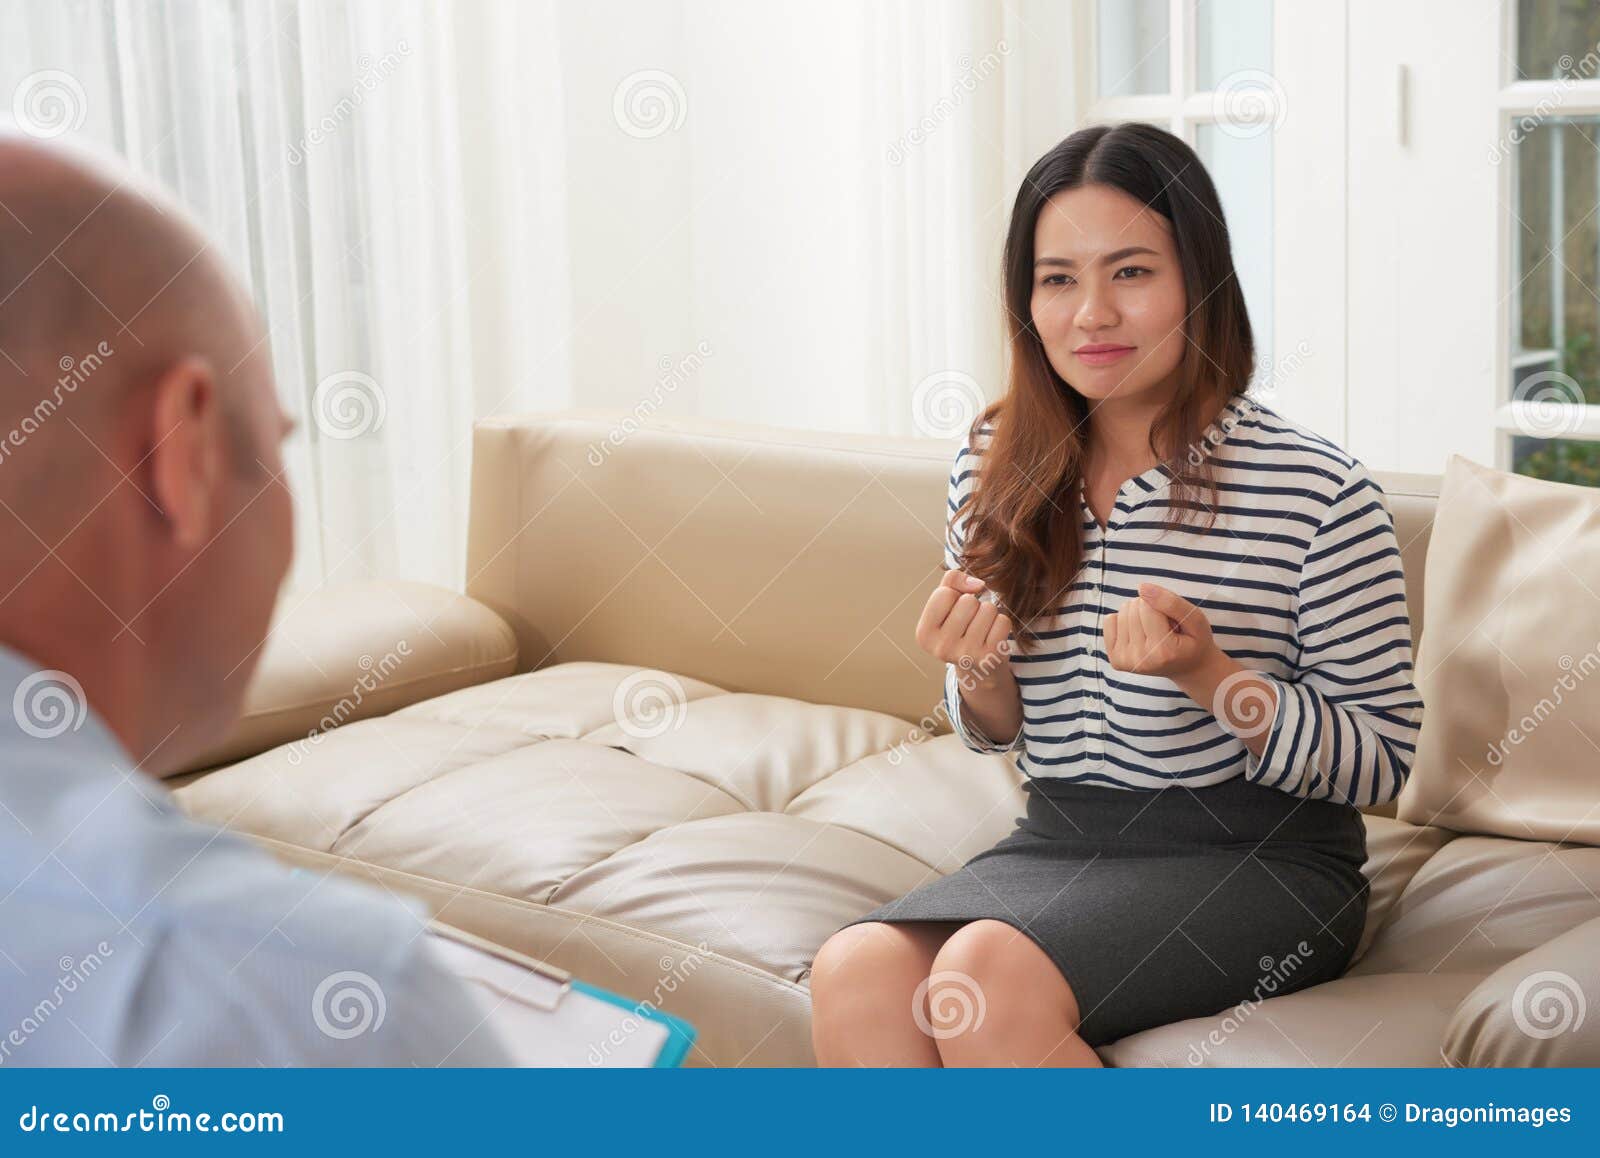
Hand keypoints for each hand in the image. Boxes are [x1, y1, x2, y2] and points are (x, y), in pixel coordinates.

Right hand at [915, 569, 1013, 686]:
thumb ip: (952, 581)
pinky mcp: (990, 656)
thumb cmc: (958, 627)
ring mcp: (966, 654)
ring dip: (988, 613)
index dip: (954, 595)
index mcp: (924, 634)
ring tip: (980, 629)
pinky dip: (1000, 624)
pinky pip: (1003, 621)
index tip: (952, 611)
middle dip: (973, 604)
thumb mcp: (945, 603)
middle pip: (968, 601)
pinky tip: (991, 636)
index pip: (945, 593)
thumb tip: (979, 584)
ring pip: (988, 608)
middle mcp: (941, 648)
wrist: (976, 667)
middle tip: (968, 623)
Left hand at [1103, 582, 1217, 679]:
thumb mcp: (1195, 618)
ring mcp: (1125, 661)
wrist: (1189, 668)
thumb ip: (1171, 602)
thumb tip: (1142, 587)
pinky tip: (1140, 633)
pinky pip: (1109, 621)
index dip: (1162, 605)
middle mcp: (1140, 659)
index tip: (1173, 622)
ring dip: (1138, 614)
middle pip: (1133, 608)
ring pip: (1122, 612)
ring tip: (1154, 631)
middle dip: (1150, 609)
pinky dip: (1124, 621)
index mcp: (1163, 651)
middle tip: (1164, 628)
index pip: (1148, 606)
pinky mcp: (1115, 659)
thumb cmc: (1193, 641)